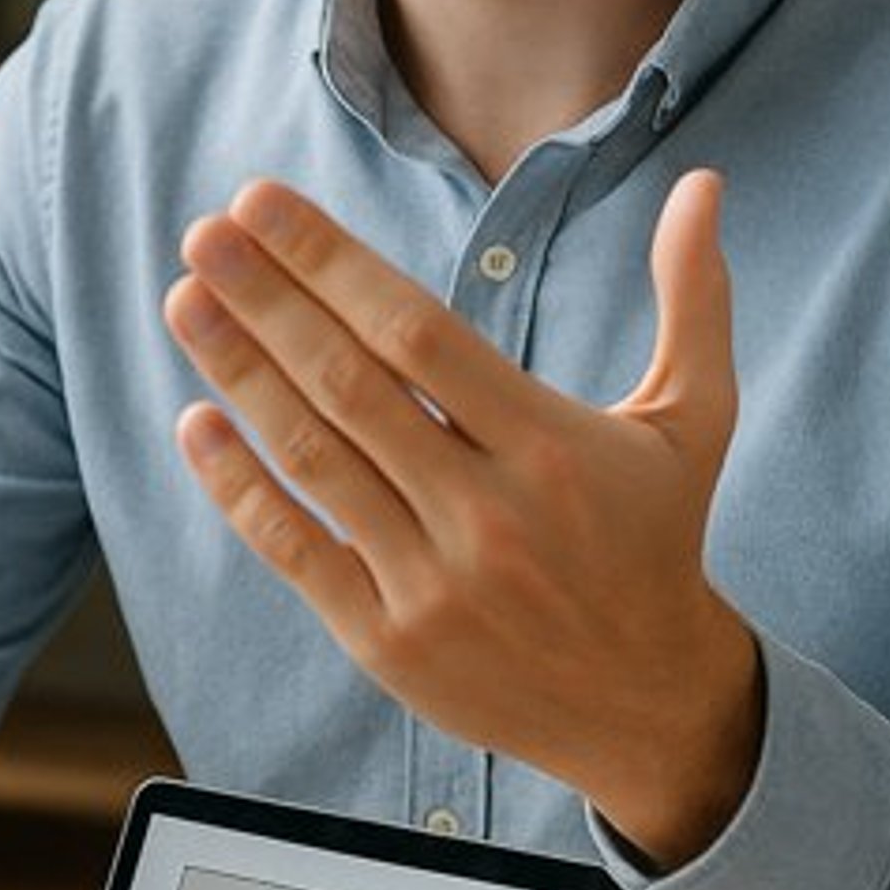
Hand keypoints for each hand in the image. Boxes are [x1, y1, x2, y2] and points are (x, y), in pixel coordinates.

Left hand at [163, 171, 759, 866]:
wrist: (651, 704)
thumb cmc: (660, 538)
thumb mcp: (696, 419)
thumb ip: (692, 299)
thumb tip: (704, 184)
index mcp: (549, 445)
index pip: (415, 330)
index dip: (330, 261)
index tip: (262, 202)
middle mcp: (486, 511)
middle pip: (350, 384)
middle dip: (266, 300)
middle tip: (204, 234)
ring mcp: (432, 581)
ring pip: (315, 458)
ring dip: (238, 374)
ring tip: (185, 300)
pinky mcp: (390, 642)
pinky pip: (297, 551)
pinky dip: (241, 488)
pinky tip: (197, 423)